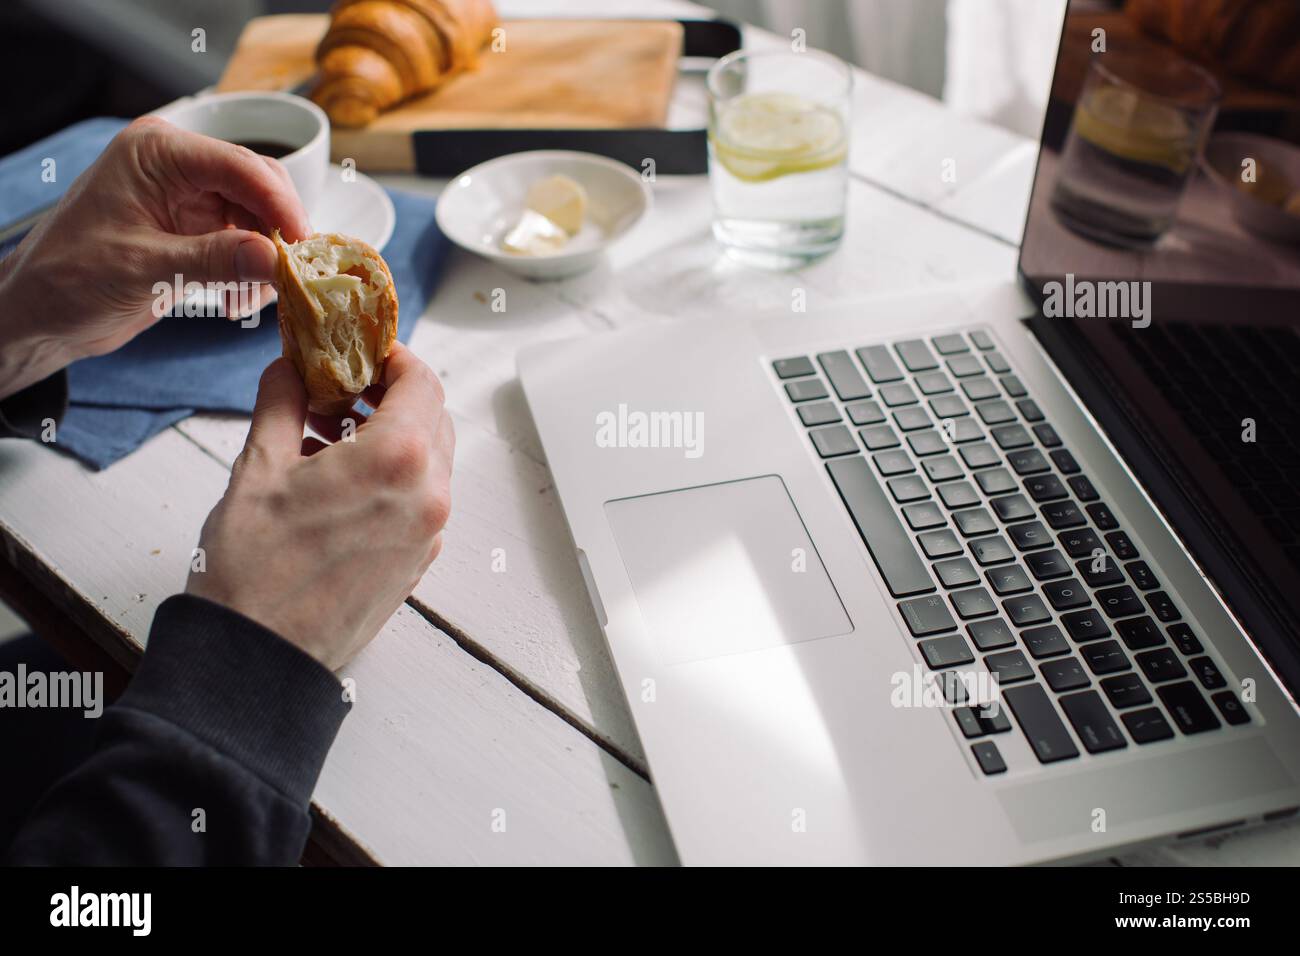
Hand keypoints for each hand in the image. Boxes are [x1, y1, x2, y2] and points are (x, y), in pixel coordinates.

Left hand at [0, 116, 310, 397]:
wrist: (43, 313)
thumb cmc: (69, 278)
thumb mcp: (143, 268)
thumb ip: (213, 259)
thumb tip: (275, 259)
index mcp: (157, 153)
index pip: (240, 165)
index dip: (280, 204)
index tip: (304, 246)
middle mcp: (179, 166)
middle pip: (259, 188)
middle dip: (278, 234)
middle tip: (291, 277)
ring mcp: (190, 197)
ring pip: (260, 219)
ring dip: (266, 261)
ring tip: (252, 301)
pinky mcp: (197, 229)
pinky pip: (246, 244)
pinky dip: (252, 274)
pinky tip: (237, 303)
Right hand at [187, 344, 454, 669]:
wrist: (258, 660)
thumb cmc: (253, 569)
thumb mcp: (258, 466)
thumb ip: (283, 402)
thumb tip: (291, 368)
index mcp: (400, 460)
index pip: (423, 381)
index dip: (393, 357)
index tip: (360, 350)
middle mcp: (429, 496)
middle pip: (432, 418)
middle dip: (390, 394)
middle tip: (339, 387)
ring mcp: (429, 534)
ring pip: (428, 460)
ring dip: (389, 435)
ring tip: (327, 432)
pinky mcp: (417, 563)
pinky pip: (418, 500)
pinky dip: (390, 476)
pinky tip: (337, 478)